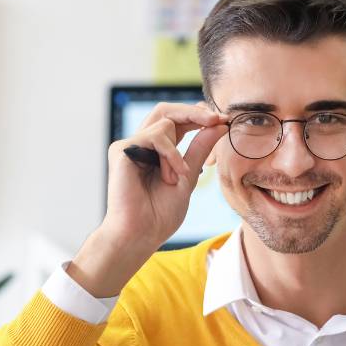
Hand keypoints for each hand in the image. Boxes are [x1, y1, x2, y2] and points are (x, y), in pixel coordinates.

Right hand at [102, 101, 228, 251]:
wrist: (141, 234)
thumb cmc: (160, 214)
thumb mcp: (189, 177)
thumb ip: (200, 149)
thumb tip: (219, 125)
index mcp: (157, 151)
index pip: (177, 121)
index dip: (199, 116)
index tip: (224, 120)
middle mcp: (141, 145)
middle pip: (167, 110)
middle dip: (195, 112)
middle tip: (218, 119)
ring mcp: (130, 146)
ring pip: (164, 122)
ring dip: (179, 152)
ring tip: (177, 177)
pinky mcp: (121, 149)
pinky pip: (156, 136)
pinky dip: (170, 155)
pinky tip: (170, 176)